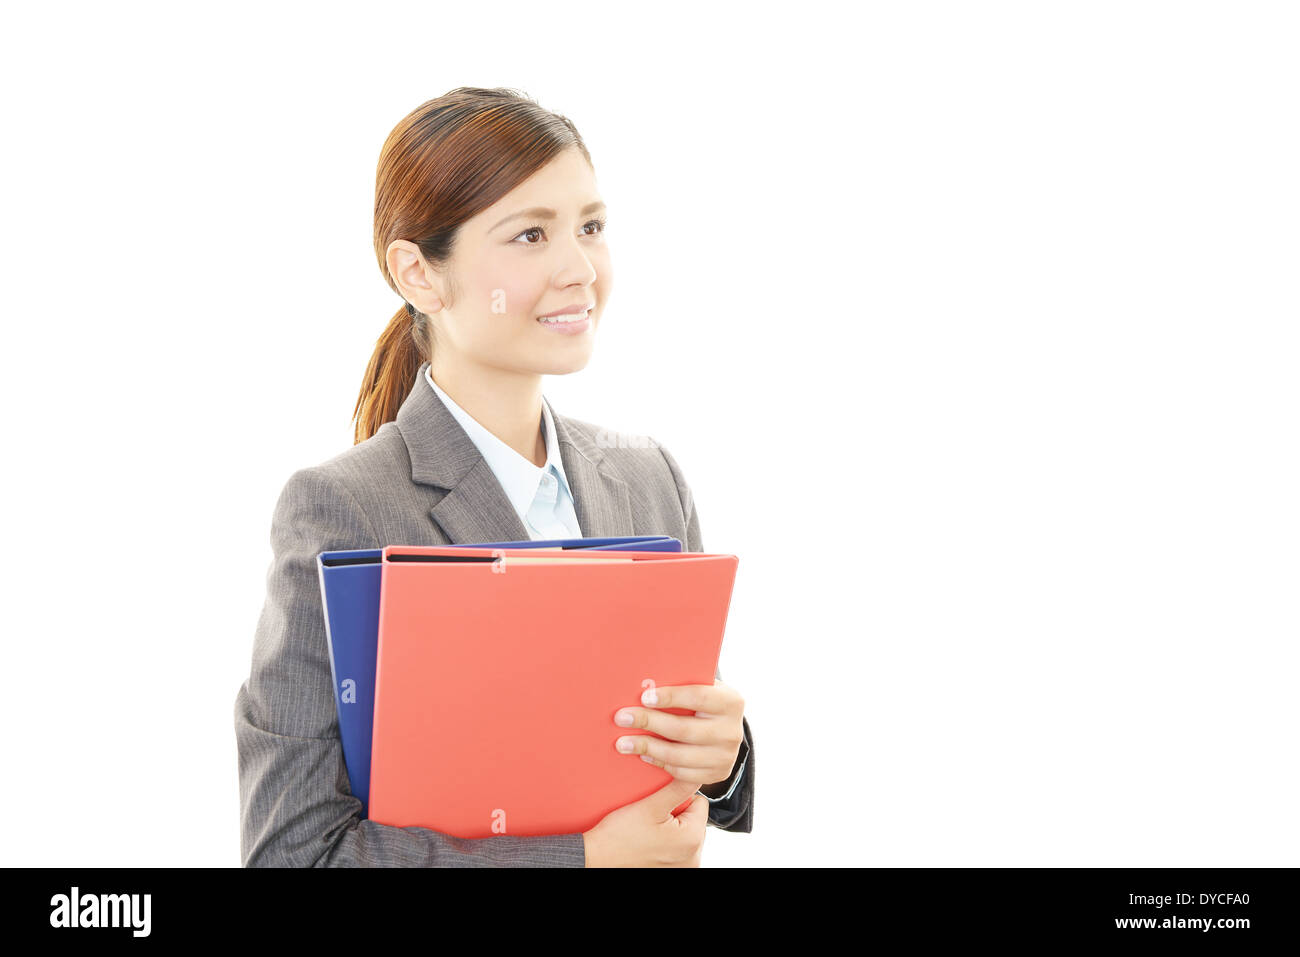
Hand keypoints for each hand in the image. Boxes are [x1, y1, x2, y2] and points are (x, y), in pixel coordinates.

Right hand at [582, 778, 706, 866]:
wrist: (597, 857)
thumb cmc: (619, 836)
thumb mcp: (651, 805)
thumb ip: (678, 787)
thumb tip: (696, 773)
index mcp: (693, 839)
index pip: (700, 802)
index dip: (678, 798)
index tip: (659, 806)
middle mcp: (693, 857)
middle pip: (692, 818)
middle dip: (675, 814)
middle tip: (651, 819)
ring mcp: (683, 867)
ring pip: (684, 832)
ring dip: (669, 828)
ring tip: (648, 831)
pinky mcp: (672, 870)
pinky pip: (676, 847)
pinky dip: (665, 841)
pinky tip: (648, 841)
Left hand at [612, 679, 744, 787]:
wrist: (725, 730)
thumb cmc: (704, 701)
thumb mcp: (702, 687)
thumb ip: (682, 684)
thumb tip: (645, 681)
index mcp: (731, 702)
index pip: (698, 696)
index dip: (670, 697)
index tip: (644, 697)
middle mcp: (732, 731)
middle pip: (683, 728)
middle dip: (648, 722)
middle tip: (621, 718)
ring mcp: (725, 757)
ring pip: (678, 755)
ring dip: (646, 747)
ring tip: (623, 742)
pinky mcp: (716, 775)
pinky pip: (681, 773)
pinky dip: (659, 763)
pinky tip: (644, 754)